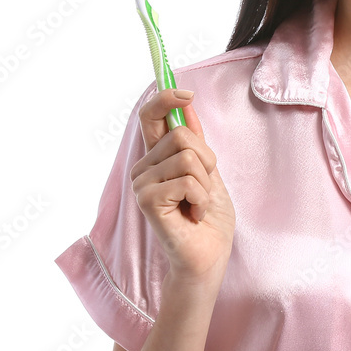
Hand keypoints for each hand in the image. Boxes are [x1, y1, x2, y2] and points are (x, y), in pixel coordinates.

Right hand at [129, 89, 235, 285]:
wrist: (208, 256)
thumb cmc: (208, 218)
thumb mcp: (208, 171)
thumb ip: (195, 140)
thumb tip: (187, 105)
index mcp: (156, 158)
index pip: (150, 117)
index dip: (165, 98)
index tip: (187, 94)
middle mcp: (143, 168)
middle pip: (181, 134)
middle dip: (207, 160)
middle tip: (203, 189)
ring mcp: (142, 184)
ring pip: (187, 156)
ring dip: (205, 183)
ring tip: (198, 205)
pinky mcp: (147, 200)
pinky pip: (188, 179)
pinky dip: (201, 198)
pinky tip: (194, 215)